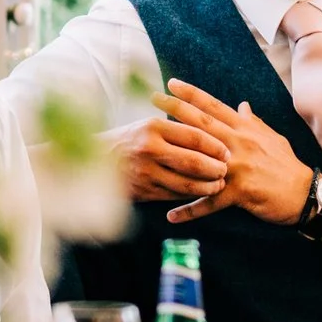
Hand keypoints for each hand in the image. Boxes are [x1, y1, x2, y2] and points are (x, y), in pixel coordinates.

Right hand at [113, 116, 230, 201]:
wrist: (95, 161)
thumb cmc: (129, 140)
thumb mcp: (148, 125)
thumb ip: (176, 128)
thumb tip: (212, 133)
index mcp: (154, 127)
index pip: (194, 136)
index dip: (215, 146)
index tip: (226, 151)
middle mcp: (149, 148)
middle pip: (194, 161)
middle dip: (215, 168)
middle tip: (225, 170)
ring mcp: (146, 172)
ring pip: (186, 183)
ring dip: (207, 186)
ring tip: (218, 184)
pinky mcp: (144, 191)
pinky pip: (174, 195)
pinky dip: (191, 195)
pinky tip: (200, 192)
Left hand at [160, 80, 318, 227]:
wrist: (305, 193)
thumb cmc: (286, 164)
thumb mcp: (272, 137)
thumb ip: (254, 123)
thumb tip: (242, 106)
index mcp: (245, 129)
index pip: (214, 107)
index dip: (193, 94)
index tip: (172, 84)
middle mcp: (239, 143)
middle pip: (202, 124)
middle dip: (176, 110)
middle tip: (152, 98)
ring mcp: (238, 167)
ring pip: (201, 159)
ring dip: (175, 156)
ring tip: (151, 153)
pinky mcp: (239, 191)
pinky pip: (210, 201)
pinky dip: (190, 210)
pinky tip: (171, 217)